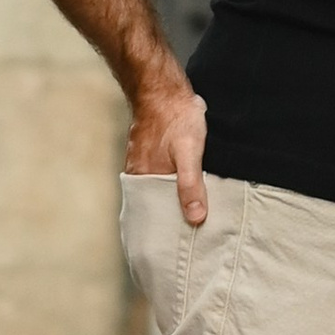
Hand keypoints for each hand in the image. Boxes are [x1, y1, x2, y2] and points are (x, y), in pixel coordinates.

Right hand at [125, 76, 209, 227]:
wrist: (164, 88)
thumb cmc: (176, 117)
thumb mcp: (190, 152)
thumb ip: (190, 185)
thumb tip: (195, 217)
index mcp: (144, 178)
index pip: (152, 216)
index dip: (164, 231)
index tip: (177, 246)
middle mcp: (139, 173)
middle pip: (154, 204)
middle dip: (169, 219)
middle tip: (187, 237)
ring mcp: (142, 162)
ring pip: (157, 190)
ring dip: (171, 201)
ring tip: (189, 217)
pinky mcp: (150, 152)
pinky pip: (158, 176)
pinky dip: (170, 185)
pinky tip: (183, 188)